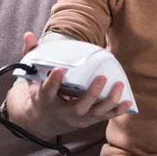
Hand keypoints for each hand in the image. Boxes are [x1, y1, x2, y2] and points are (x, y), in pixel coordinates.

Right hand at [6, 32, 131, 139]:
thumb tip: (29, 34)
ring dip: (108, 101)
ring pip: (94, 113)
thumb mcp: (32, 77)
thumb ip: (31, 55)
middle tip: (101, 78)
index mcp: (45, 99)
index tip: (60, 69)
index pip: (47, 91)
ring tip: (119, 85)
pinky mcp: (88, 120)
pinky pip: (104, 117)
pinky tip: (127, 102)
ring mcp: (77, 118)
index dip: (53, 81)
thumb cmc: (40, 93)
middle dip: (91, 94)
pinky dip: (116, 111)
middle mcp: (62, 111)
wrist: (42, 121)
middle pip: (77, 106)